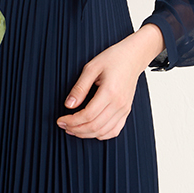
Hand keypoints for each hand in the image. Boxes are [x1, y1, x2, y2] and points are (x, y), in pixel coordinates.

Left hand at [57, 25, 164, 140]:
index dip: (72, 121)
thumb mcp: (91, 67)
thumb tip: (69, 105)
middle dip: (76, 129)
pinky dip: (101, 135)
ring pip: (103, 132)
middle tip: (64, 126)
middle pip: (95, 126)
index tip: (61, 120)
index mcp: (110, 92)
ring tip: (73, 129)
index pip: (88, 115)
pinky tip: (90, 131)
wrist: (132, 57)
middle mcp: (119, 104)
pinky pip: (114, 131)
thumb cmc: (113, 59)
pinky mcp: (126, 111)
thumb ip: (79, 88)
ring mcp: (124, 109)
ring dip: (86, 134)